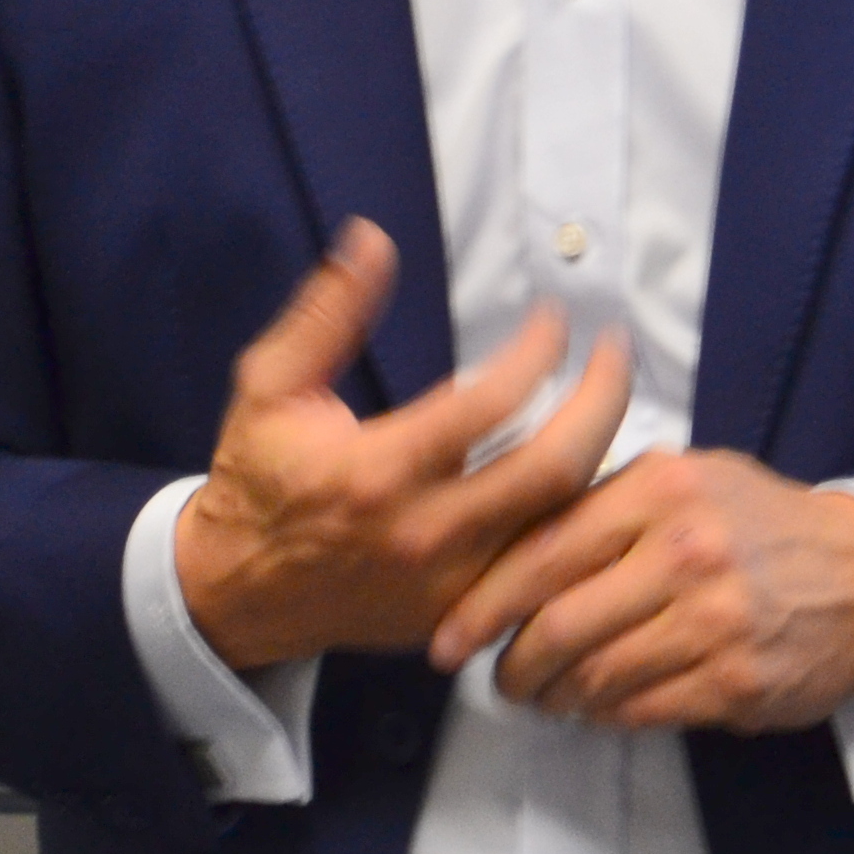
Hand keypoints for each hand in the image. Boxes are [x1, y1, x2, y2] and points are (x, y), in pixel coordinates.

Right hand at [175, 219, 636, 673]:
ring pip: (564, 522)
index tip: (554, 316)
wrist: (238, 594)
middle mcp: (426, 534)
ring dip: (605, 455)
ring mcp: (453, 585)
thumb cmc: (258, 478)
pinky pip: (545, 563)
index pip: (489, 404)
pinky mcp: (465, 614)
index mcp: (378, 472)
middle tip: (616, 349)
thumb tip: (372, 238)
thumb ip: (326, 313)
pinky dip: (579, 514)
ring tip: (614, 397)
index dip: (537, 351)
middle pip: (553, 469)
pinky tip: (594, 468)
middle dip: (602, 398)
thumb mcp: (270, 385)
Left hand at [426, 448, 853, 733]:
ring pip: (594, 676)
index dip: (482, 604)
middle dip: (510, 664)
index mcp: (658, 489)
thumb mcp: (686, 478)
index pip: (542, 551)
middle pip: (558, 624)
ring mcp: (712, 621)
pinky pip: (640, 711)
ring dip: (554, 697)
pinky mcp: (734, 681)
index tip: (446, 636)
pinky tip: (596, 708)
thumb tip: (508, 547)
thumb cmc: (757, 521)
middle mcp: (682, 551)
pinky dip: (604, 716)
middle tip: (496, 679)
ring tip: (544, 696)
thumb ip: (606, 504)